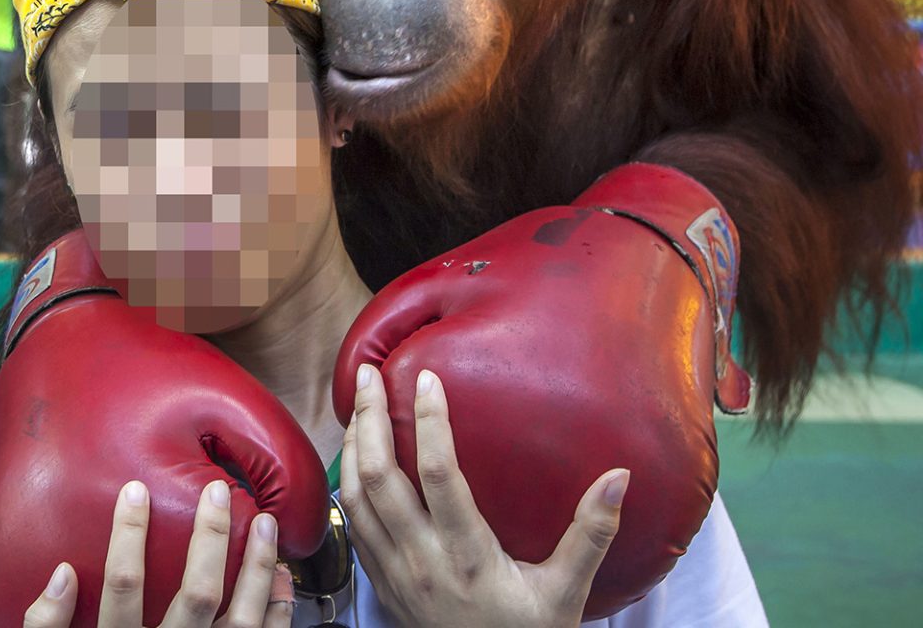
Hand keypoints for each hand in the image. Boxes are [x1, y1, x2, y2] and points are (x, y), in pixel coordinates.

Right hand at [23, 480, 293, 627]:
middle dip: (211, 538)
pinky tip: (281, 577)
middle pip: (198, 596)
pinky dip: (278, 611)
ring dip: (257, 568)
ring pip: (242, 621)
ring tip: (264, 522)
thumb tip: (63, 573)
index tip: (135, 490)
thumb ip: (45, 625)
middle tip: (217, 492)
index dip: (128, 535)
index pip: (123, 586)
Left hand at [340, 365, 625, 627]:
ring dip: (351, 445)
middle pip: (379, 476)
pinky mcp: (381, 582)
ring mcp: (394, 572)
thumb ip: (590, 534)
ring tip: (357, 404)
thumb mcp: (567, 592)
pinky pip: (352, 523)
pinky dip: (347, 482)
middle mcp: (422, 560)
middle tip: (367, 373)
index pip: (438, 476)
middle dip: (369, 418)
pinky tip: (355, 457)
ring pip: (355, 497)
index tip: (427, 380)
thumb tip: (619, 478)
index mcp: (468, 557)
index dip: (430, 423)